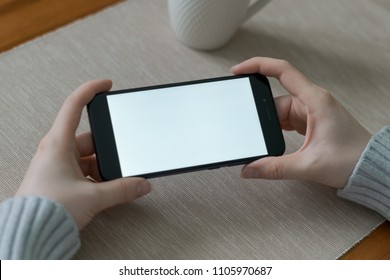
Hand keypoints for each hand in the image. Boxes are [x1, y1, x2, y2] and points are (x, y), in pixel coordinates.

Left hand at [16, 80, 150, 228]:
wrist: (29, 232)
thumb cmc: (48, 209)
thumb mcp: (92, 196)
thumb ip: (122, 189)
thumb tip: (142, 184)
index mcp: (58, 144)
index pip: (74, 106)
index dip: (91, 90)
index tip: (107, 85)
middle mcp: (56, 151)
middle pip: (89, 137)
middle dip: (108, 147)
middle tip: (122, 157)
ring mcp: (57, 165)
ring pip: (88, 156)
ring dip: (103, 166)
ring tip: (114, 180)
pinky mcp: (60, 179)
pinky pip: (83, 170)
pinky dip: (96, 176)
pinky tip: (105, 188)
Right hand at [231, 57, 370, 187]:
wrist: (370, 168)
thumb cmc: (351, 160)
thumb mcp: (308, 165)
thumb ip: (274, 168)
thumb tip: (248, 169)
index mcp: (315, 100)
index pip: (282, 71)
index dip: (257, 65)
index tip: (238, 70)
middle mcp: (312, 101)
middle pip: (275, 98)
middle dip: (258, 113)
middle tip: (245, 125)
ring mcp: (311, 111)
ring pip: (279, 111)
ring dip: (268, 124)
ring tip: (259, 138)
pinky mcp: (310, 121)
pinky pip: (286, 119)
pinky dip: (275, 128)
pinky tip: (270, 139)